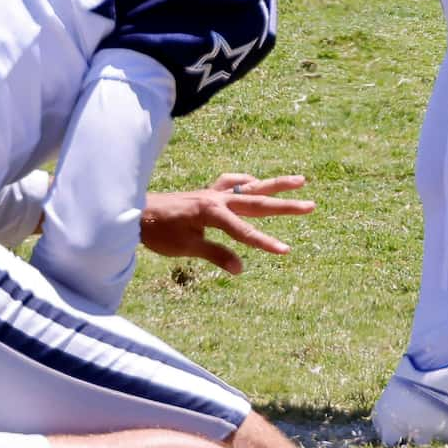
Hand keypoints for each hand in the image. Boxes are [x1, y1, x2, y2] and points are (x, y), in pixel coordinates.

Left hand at [139, 174, 313, 274]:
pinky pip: (231, 182)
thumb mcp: (187, 247)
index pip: (246, 231)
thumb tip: (241, 268)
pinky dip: (244, 181)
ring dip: (275, 184)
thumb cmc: (159, 233)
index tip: (286, 251)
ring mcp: (213, 193)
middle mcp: (218, 199)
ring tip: (300, 180)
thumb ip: (216, 255)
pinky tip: (253, 183)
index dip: (266, 242)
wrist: (136, 213)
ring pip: (251, 187)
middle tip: (310, 205)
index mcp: (213, 213)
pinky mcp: (207, 193)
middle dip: (286, 206)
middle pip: (258, 202)